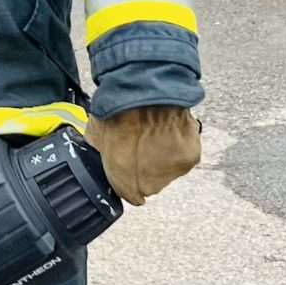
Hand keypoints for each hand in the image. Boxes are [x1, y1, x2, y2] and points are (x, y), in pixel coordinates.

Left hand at [85, 104, 201, 204]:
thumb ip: (100, 151)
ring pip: (169, 169)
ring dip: (164, 156)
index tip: (131, 169)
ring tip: (157, 133)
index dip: (129, 180)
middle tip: (143, 142)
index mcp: (123, 182)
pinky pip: (184, 155)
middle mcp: (151, 184)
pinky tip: (171, 129)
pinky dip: (179, 144)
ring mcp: (173, 171)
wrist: (147, 90)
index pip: (129, 193)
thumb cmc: (120, 109)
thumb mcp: (95, 132)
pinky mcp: (190, 157)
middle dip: (147, 167)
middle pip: (151, 183)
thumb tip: (98, 152)